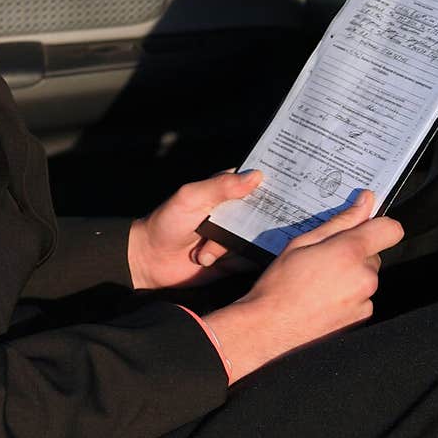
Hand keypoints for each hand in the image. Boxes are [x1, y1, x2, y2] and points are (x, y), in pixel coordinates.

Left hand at [127, 169, 262, 289]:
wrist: (149, 261)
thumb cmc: (166, 223)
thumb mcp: (190, 198)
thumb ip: (220, 186)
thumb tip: (256, 175)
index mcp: (225, 191)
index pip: (257, 183)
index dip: (274, 184)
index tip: (287, 188)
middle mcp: (235, 213)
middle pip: (265, 213)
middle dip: (261, 220)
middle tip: (234, 229)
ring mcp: (236, 236)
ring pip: (260, 238)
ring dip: (235, 246)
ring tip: (205, 248)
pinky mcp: (235, 259)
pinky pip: (252, 259)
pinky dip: (242, 261)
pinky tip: (218, 260)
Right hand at [204, 191, 403, 381]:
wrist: (270, 327)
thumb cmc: (280, 286)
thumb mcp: (302, 243)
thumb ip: (340, 221)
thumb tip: (365, 202)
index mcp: (350, 252)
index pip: (390, 229)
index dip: (377, 225)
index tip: (363, 226)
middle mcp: (364, 277)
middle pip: (373, 254)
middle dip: (354, 253)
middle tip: (324, 259)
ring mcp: (365, 300)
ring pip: (366, 276)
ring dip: (351, 275)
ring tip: (319, 282)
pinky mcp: (361, 317)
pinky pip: (362, 297)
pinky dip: (348, 295)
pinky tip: (323, 298)